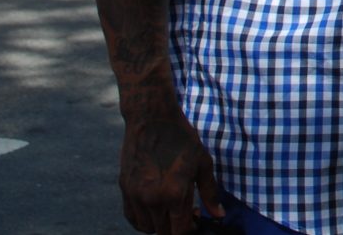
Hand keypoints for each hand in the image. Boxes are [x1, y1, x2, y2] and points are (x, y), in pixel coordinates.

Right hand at [117, 105, 221, 234]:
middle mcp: (152, 199)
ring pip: (147, 228)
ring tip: (170, 208)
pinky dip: (143, 219)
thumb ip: (210, 193)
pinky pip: (131, 218)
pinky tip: (155, 207)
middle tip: (185, 211)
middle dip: (177, 227)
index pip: (180, 231)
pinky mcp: (124, 189)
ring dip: (160, 224)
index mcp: (174, 193)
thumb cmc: (182, 139)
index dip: (190, 228)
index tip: (195, 218)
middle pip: (164, 232)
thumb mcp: (203, 163)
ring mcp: (135, 195)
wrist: (152, 119)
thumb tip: (218, 215)